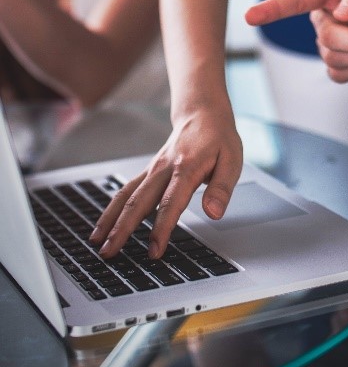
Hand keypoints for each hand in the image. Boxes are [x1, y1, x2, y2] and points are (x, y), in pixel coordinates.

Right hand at [90, 105, 242, 258]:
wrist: (202, 113)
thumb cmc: (218, 138)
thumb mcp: (232, 160)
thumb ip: (222, 188)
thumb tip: (214, 213)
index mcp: (187, 168)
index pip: (171, 203)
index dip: (161, 228)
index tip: (154, 251)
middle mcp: (164, 169)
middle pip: (139, 201)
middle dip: (122, 229)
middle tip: (109, 253)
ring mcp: (153, 169)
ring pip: (126, 195)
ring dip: (110, 219)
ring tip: (96, 242)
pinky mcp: (149, 171)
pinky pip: (126, 190)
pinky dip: (112, 208)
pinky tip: (104, 223)